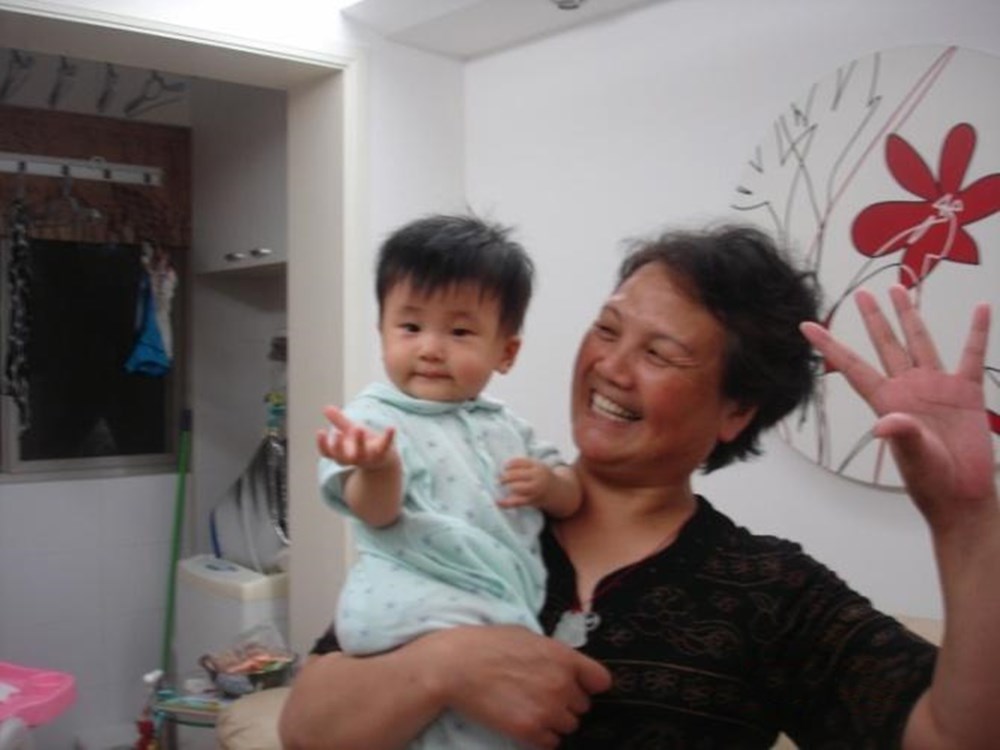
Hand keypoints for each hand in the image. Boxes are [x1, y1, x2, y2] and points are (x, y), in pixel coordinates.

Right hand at [316, 404, 396, 469]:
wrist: (384, 459)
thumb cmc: (363, 444)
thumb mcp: (350, 431)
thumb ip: (339, 421)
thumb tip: (326, 408)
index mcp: (342, 453)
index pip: (327, 453)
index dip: (322, 444)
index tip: (320, 431)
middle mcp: (352, 459)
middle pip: (341, 458)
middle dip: (339, 446)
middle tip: (338, 433)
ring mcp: (367, 458)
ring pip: (362, 454)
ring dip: (360, 442)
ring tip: (358, 427)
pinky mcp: (382, 455)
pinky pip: (385, 448)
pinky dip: (388, 437)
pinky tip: (391, 427)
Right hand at [423, 625, 611, 748]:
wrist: (456, 665)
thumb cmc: (488, 644)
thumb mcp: (528, 637)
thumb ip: (553, 653)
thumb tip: (564, 665)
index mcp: (564, 657)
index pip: (601, 680)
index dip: (589, 684)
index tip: (578, 686)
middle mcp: (562, 684)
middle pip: (583, 706)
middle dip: (567, 702)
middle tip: (542, 696)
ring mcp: (548, 709)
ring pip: (569, 726)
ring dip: (555, 721)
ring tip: (531, 709)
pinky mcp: (530, 731)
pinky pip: (551, 743)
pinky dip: (541, 737)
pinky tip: (524, 723)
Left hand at [498, 457, 552, 507]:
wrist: (559, 492)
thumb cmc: (543, 477)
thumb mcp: (538, 466)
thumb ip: (523, 464)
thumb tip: (503, 466)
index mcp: (537, 466)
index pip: (519, 462)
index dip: (508, 465)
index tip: (503, 467)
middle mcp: (537, 477)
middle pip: (515, 475)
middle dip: (504, 476)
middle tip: (499, 478)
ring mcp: (534, 490)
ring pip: (515, 487)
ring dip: (506, 486)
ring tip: (499, 485)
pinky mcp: (532, 500)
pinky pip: (517, 502)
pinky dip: (506, 503)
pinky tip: (498, 501)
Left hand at [801, 286, 995, 531]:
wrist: (962, 493)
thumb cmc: (931, 480)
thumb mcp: (914, 457)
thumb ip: (901, 435)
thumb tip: (884, 424)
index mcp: (886, 401)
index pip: (851, 367)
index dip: (829, 346)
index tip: (806, 326)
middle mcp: (907, 388)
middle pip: (885, 345)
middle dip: (873, 319)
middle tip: (861, 293)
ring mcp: (936, 386)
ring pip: (920, 341)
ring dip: (910, 315)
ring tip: (899, 288)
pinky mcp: (965, 391)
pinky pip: (971, 354)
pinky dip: (977, 332)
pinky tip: (981, 309)